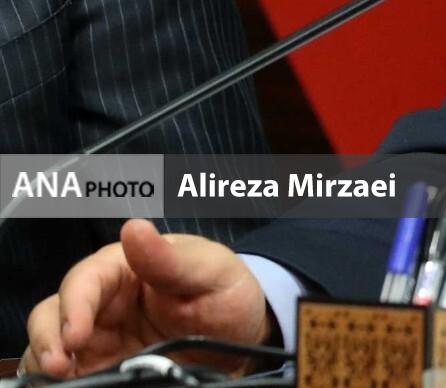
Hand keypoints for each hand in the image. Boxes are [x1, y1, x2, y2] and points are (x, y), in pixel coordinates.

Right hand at [21, 219, 275, 376]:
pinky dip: (61, 381)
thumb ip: (172, 258)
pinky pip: (70, 374)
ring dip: (47, 362)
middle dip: (48, 338)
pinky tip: (73, 386)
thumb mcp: (212, 272)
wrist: (244, 338)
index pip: (85, 280)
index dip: (74, 305)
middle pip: (52, 313)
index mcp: (125, 268)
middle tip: (60, 366)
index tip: (75, 335)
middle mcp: (103, 303)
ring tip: (61, 380)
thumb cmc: (226, 293)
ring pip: (51, 345)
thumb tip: (133, 228)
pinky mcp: (102, 367)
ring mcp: (99, 338)